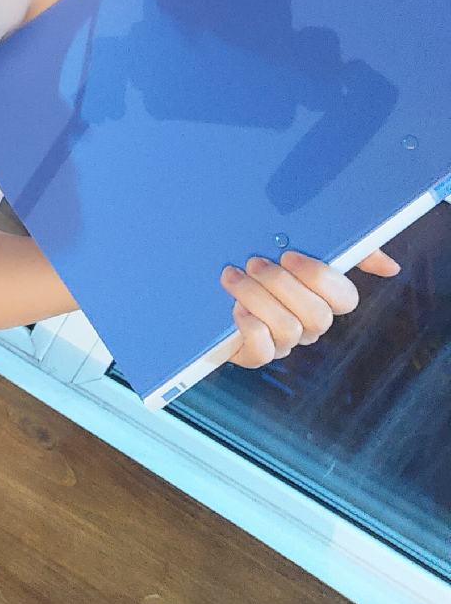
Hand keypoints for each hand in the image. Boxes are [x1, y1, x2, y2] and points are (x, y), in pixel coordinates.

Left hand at [221, 246, 401, 369]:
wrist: (214, 288)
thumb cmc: (265, 264)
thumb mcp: (302, 248)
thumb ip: (350, 251)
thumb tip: (390, 266)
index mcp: (324, 299)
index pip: (346, 298)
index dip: (320, 277)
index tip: (290, 256)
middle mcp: (309, 325)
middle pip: (316, 315)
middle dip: (281, 285)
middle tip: (254, 263)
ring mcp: (284, 342)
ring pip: (288, 330)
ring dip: (256, 298)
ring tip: (233, 278)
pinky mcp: (256, 355)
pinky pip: (263, 352)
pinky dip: (248, 327)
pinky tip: (235, 308)